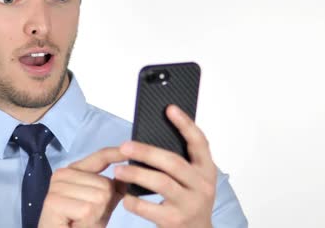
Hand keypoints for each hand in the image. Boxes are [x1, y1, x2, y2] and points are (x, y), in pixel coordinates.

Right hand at [38, 147, 127, 227]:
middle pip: (105, 184)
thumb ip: (110, 190)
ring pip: (99, 197)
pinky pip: (88, 210)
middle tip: (87, 218)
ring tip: (80, 222)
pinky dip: (88, 223)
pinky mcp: (54, 202)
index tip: (128, 150)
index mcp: (72, 172)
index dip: (115, 154)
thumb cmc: (77, 226)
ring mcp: (57, 187)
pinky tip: (75, 225)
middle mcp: (62, 175)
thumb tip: (123, 178)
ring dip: (96, 217)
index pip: (98, 158)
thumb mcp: (100, 207)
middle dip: (104, 206)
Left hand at [114, 105, 216, 227]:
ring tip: (119, 169)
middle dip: (147, 151)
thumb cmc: (188, 201)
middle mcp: (202, 186)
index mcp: (205, 170)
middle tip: (125, 146)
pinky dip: (134, 201)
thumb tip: (149, 137)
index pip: (199, 142)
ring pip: (161, 183)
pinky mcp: (175, 221)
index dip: (185, 124)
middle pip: (173, 162)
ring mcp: (190, 204)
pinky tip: (125, 196)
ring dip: (136, 173)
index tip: (169, 108)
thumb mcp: (191, 179)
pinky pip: (150, 208)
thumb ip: (178, 161)